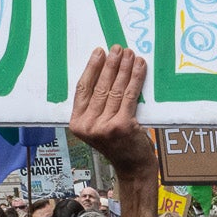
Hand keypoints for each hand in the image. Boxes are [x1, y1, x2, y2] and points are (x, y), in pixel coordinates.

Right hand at [67, 45, 155, 173]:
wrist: (133, 167)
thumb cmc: (118, 144)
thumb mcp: (98, 126)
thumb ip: (96, 106)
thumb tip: (104, 71)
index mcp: (77, 123)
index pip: (82, 89)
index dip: (91, 69)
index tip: (99, 53)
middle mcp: (88, 126)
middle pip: (100, 87)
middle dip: (110, 65)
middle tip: (117, 48)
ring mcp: (104, 127)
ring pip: (115, 90)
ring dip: (124, 68)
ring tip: (129, 54)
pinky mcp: (122, 126)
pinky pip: (129, 96)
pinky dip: (135, 79)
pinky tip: (139, 66)